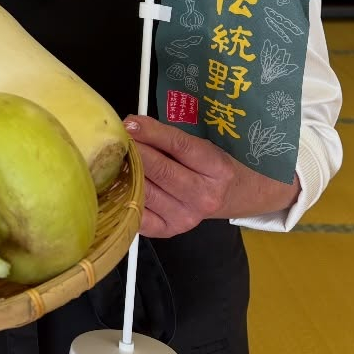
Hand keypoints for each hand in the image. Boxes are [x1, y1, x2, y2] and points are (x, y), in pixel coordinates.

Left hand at [124, 115, 298, 237]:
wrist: (239, 196)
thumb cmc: (216, 166)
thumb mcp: (204, 145)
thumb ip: (172, 138)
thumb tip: (131, 126)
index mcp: (217, 169)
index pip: (179, 146)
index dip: (151, 133)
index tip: (130, 123)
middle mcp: (204, 196)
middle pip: (159, 170)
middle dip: (134, 151)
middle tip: (116, 138)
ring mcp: (187, 217)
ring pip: (146, 191)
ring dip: (125, 172)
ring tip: (114, 158)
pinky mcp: (171, 231)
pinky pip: (139, 214)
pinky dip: (125, 196)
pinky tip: (119, 182)